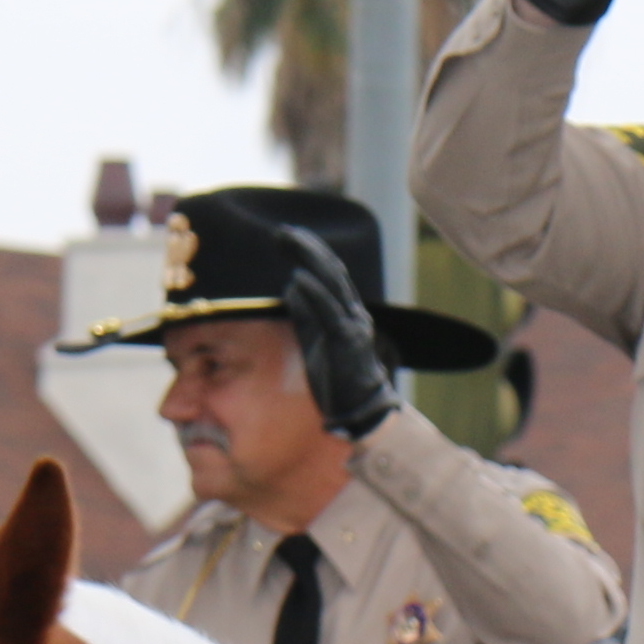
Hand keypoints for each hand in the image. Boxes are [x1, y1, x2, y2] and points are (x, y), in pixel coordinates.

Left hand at [273, 228, 407, 445]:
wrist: (360, 411)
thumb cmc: (337, 378)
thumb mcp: (314, 338)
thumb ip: (305, 312)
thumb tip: (291, 286)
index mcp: (345, 310)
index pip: (327, 272)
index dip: (307, 251)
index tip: (285, 237)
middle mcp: (352, 311)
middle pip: (330, 270)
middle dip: (307, 247)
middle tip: (283, 231)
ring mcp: (352, 324)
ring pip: (333, 283)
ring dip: (309, 259)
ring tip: (289, 242)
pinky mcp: (347, 341)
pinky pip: (330, 312)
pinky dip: (315, 293)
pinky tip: (298, 277)